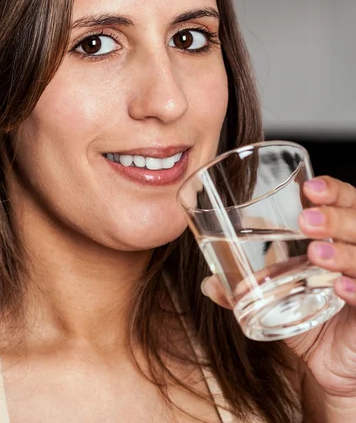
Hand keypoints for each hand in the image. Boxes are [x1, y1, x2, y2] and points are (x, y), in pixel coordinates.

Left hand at [201, 176, 355, 400]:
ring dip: (341, 252)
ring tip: (314, 253)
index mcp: (338, 240)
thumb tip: (209, 284)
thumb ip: (245, 289)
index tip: (309, 187)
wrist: (331, 362)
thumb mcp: (277, 298)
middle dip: (335, 218)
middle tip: (306, 220)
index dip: (333, 192)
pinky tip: (340, 287)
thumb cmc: (308, 317)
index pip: (346, 203)